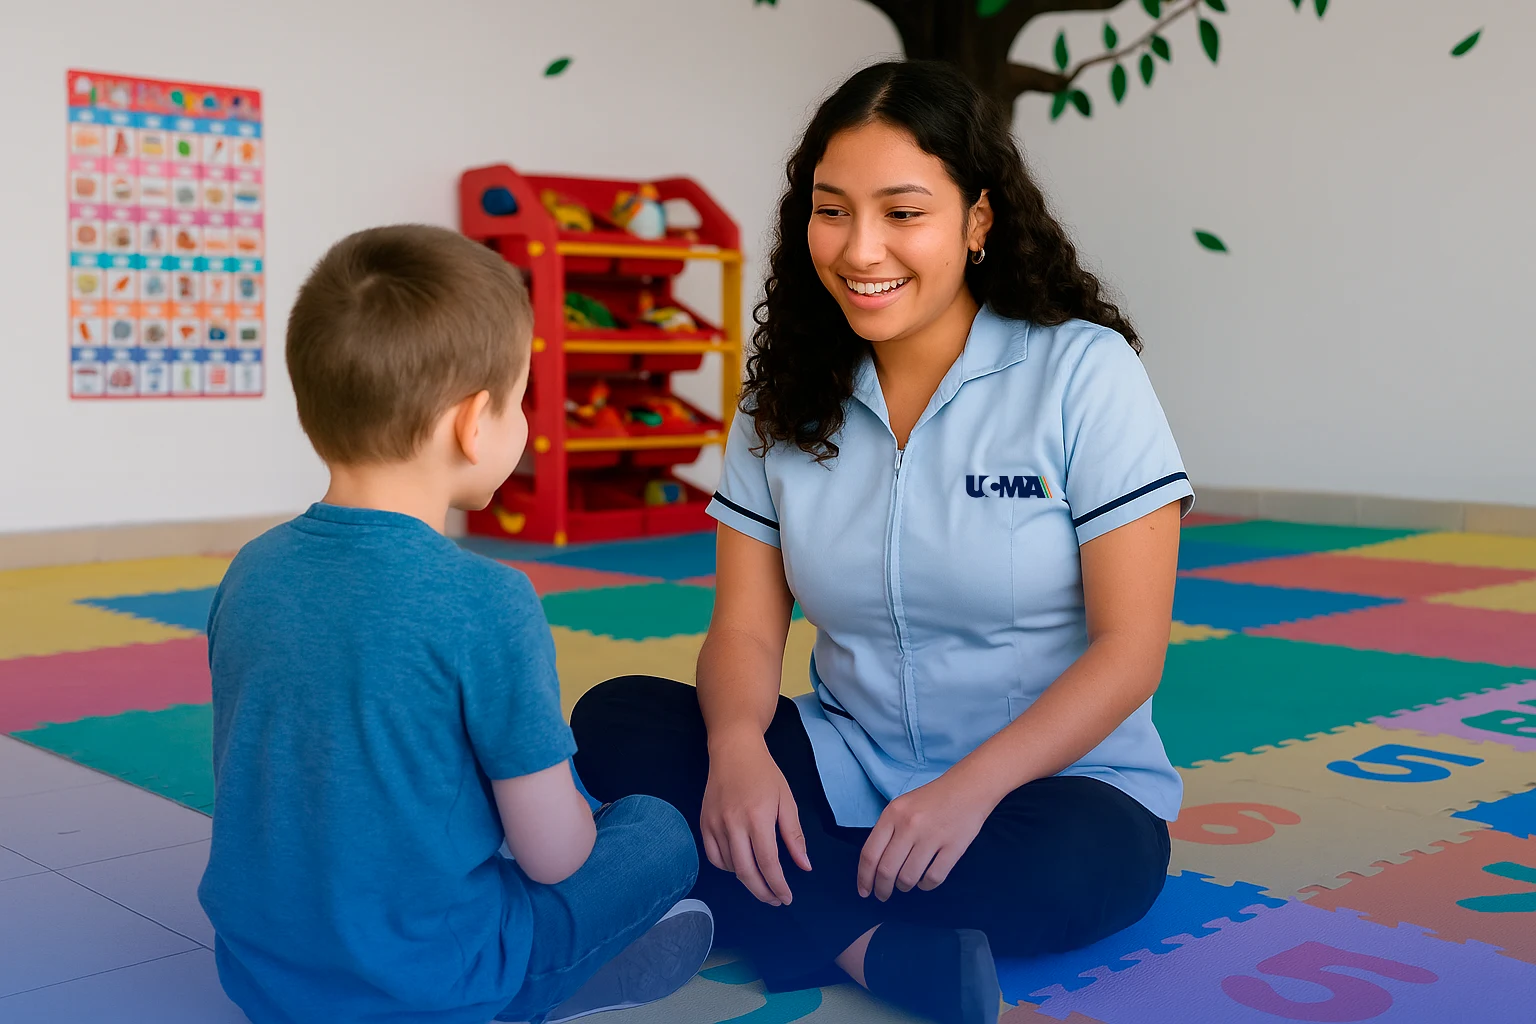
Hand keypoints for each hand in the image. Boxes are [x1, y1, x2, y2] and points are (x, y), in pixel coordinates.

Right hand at [700, 738, 812, 905]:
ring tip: (761, 880)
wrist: (733, 751)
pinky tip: (740, 865)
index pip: (768, 863)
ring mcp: (715, 824)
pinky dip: (728, 867)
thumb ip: (794, 836)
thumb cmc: (765, 774)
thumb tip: (804, 867)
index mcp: (758, 818)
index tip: (786, 898)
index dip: (778, 885)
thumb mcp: (786, 801)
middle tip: (775, 900)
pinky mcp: (704, 823)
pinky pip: (714, 857)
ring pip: (730, 867)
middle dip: (762, 892)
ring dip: (747, 880)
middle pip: (746, 872)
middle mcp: (733, 824)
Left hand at [858, 773, 992, 901]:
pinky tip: (924, 881)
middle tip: (883, 895)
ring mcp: (932, 837)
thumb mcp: (901, 806)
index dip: (864, 877)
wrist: (968, 788)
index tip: (864, 891)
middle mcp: (909, 826)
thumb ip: (887, 831)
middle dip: (882, 889)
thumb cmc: (932, 799)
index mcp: (893, 814)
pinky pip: (933, 878)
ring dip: (904, 886)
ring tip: (905, 884)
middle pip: (887, 870)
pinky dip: (925, 885)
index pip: (870, 853)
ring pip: (908, 877)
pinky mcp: (953, 847)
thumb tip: (874, 866)